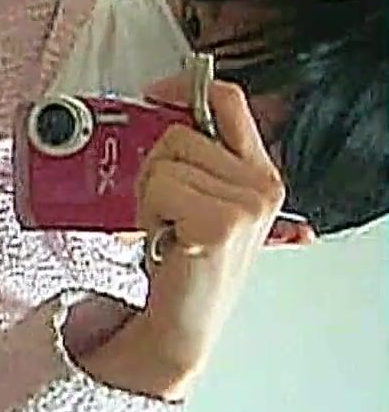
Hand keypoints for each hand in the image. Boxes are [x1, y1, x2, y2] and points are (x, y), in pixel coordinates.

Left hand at [130, 77, 287, 384]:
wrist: (185, 322)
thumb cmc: (186, 260)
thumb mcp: (203, 201)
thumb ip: (199, 157)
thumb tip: (168, 104)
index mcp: (261, 174)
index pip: (229, 101)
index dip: (186, 89)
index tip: (157, 95)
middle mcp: (262, 186)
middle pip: (181, 133)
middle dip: (156, 169)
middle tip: (165, 211)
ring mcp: (246, 205)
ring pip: (165, 161)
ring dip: (150, 195)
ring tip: (167, 227)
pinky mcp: (221, 223)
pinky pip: (160, 186)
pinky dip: (149, 213)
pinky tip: (167, 239)